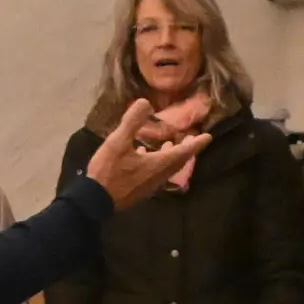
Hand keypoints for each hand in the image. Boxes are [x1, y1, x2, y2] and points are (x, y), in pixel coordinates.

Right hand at [83, 100, 210, 208]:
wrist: (95, 200)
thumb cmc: (108, 171)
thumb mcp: (118, 142)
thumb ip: (132, 122)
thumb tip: (145, 102)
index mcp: (158, 164)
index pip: (183, 152)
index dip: (197, 143)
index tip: (209, 137)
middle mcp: (158, 176)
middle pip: (178, 161)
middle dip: (186, 149)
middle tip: (193, 138)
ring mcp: (149, 185)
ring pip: (167, 168)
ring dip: (172, 156)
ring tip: (170, 144)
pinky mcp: (140, 190)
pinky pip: (155, 173)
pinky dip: (157, 162)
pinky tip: (144, 155)